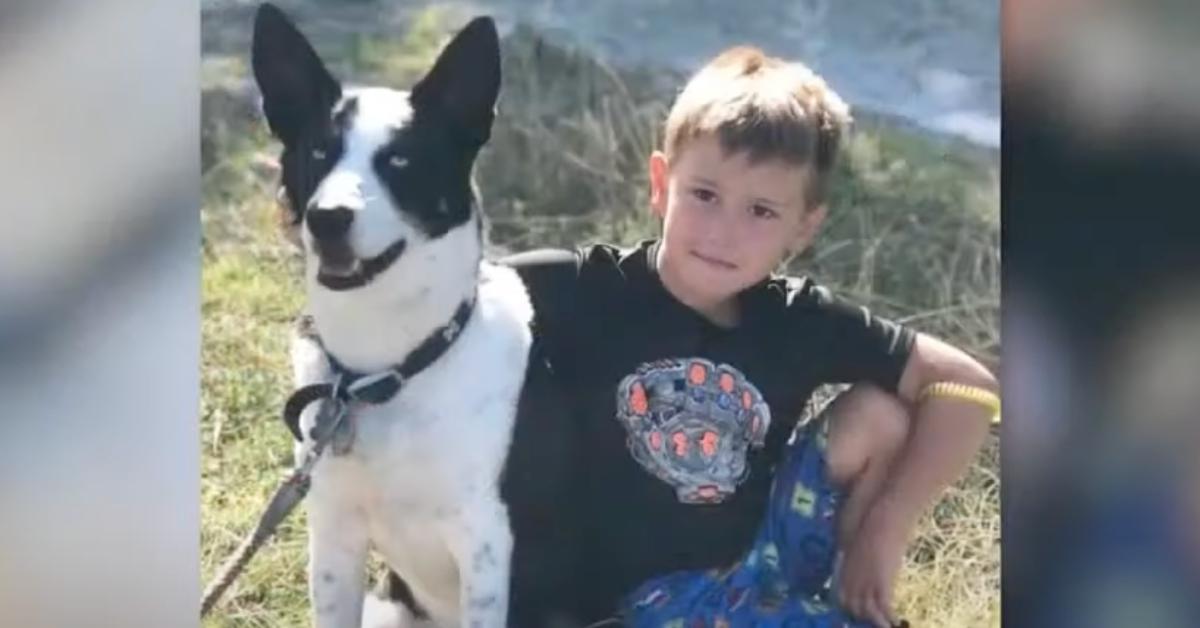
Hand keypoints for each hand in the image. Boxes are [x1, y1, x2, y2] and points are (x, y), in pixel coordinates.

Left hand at [836, 503, 910, 627]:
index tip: (855, 613)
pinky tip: (896, 622)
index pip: (841, 595)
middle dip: (859, 617)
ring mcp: (865, 580)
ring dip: (875, 622)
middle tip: (871, 623)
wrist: (882, 515)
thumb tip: (859, 555)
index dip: (847, 607)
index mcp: (844, 566)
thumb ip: (855, 551)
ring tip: (884, 627)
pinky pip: (882, 608)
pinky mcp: (880, 581)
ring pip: (865, 611)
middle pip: (851, 606)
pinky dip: (888, 618)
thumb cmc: (870, 520)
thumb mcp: (857, 538)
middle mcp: (851, 577)